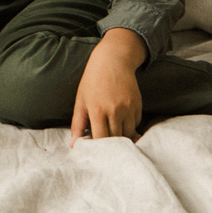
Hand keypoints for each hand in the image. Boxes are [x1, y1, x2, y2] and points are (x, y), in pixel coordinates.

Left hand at [71, 29, 145, 143]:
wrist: (113, 60)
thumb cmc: (92, 80)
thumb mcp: (81, 100)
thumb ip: (77, 124)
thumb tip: (74, 145)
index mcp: (97, 110)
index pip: (101, 139)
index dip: (99, 148)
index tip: (96, 152)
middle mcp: (114, 111)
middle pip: (115, 139)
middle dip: (110, 145)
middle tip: (106, 146)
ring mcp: (128, 108)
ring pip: (128, 134)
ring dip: (121, 136)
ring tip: (114, 133)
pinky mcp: (137, 105)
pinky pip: (135, 124)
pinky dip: (130, 126)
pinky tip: (122, 120)